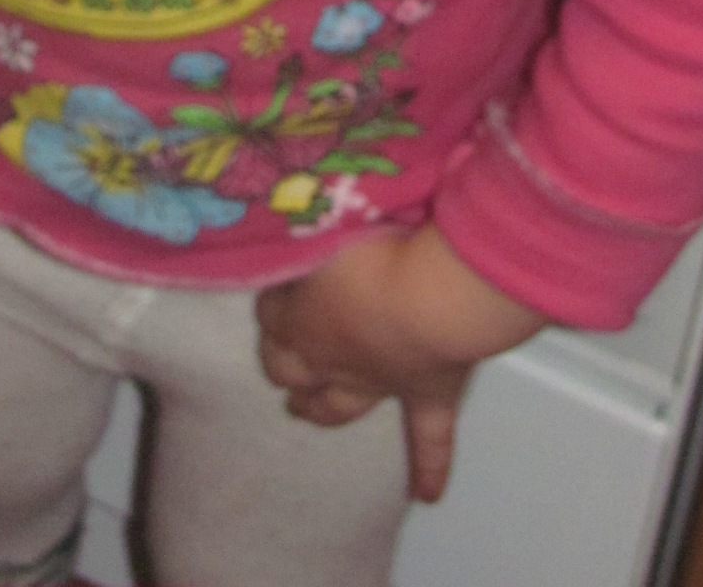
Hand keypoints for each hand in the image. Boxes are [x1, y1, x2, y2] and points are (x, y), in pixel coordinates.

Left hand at [255, 225, 546, 501]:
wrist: (431, 295)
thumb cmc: (374, 248)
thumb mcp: (325, 219)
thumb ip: (306, 221)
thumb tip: (290, 208)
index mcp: (301, 318)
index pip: (271, 316)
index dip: (272, 304)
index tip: (276, 286)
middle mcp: (332, 358)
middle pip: (292, 369)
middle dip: (283, 365)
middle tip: (278, 362)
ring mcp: (380, 381)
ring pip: (339, 406)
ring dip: (321, 409)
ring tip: (305, 413)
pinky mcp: (429, 394)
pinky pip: (430, 438)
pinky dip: (429, 465)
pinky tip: (426, 494)